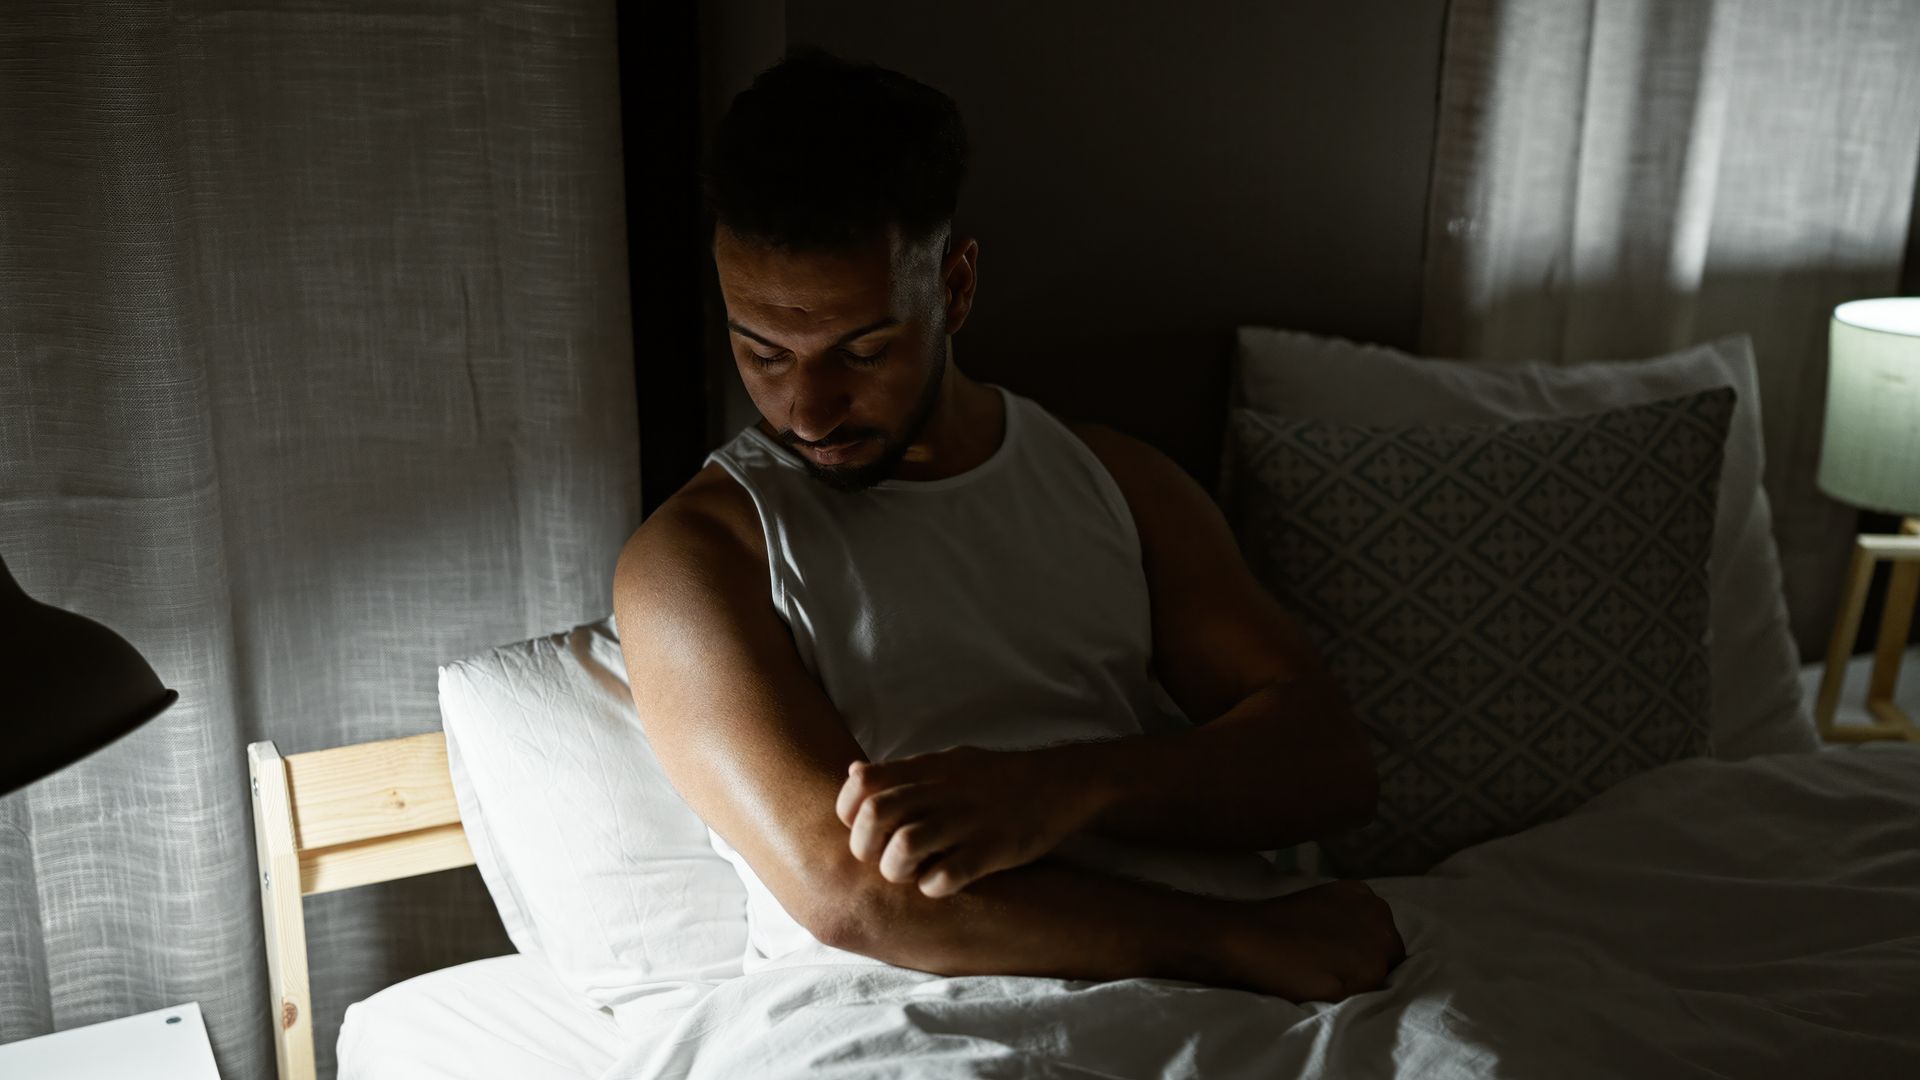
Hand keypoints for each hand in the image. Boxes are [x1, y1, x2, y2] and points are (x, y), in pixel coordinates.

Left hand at [834, 745, 1103, 897]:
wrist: (1060, 782)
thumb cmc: (996, 778)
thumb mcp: (947, 761)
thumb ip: (901, 772)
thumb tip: (853, 772)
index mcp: (927, 768)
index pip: (862, 784)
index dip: (850, 813)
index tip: (864, 831)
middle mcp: (943, 790)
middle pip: (875, 816)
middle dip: (865, 847)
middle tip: (881, 861)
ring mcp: (968, 819)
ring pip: (904, 846)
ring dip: (897, 870)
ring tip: (910, 875)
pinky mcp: (994, 848)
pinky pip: (947, 875)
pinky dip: (934, 886)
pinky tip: (941, 884)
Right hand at [1208, 880, 1406, 1002]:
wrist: (1251, 937)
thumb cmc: (1277, 925)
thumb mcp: (1320, 905)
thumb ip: (1346, 917)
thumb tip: (1355, 942)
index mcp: (1363, 894)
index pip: (1380, 932)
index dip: (1360, 950)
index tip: (1335, 957)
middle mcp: (1379, 913)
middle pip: (1388, 952)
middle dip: (1366, 963)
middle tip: (1328, 969)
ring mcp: (1376, 942)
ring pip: (1381, 974)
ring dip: (1359, 980)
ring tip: (1325, 975)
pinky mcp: (1369, 971)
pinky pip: (1369, 992)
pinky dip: (1352, 993)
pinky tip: (1326, 984)